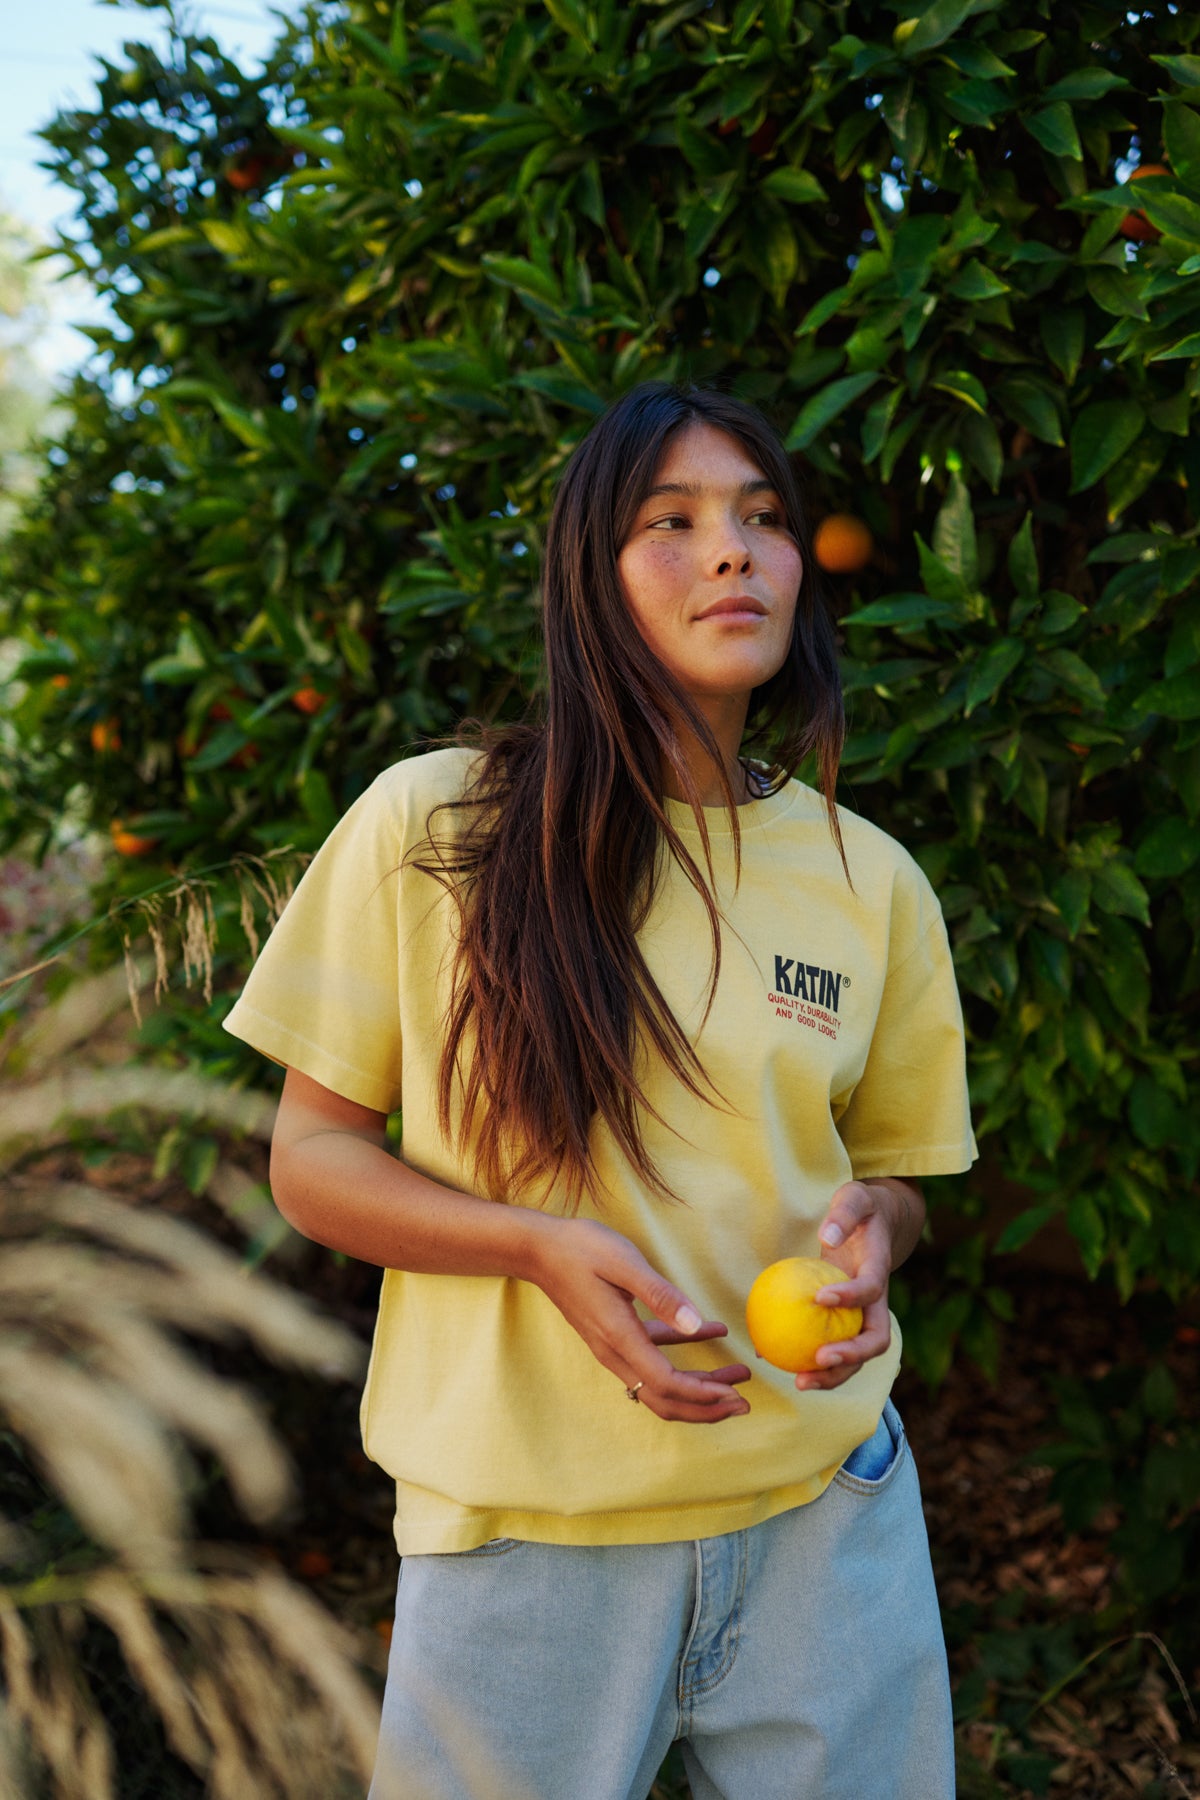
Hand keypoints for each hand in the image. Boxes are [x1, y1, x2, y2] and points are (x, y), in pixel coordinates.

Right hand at [527, 1217, 750, 1422]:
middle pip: (664, 1400)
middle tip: (743, 1403)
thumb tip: (697, 1325)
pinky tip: (711, 1333)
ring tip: (736, 1376)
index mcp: (619, 1337)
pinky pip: (653, 1357)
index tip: (736, 1394)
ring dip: (698, 1386)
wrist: (539, 1250)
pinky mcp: (615, 1335)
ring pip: (659, 1384)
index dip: (703, 1395)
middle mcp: (615, 1352)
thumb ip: (661, 1295)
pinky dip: (684, 1355)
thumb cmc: (581, 1250)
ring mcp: (613, 1347)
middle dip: (706, 1407)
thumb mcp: (624, 1263)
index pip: (666, 1384)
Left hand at [792, 1178, 921, 1392]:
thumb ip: (843, 1215)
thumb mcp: (855, 1198)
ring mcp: (865, 1314)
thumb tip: (826, 1237)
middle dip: (851, 1357)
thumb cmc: (861, 1209)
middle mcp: (878, 1300)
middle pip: (875, 1339)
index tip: (820, 1299)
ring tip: (801, 1383)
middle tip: (817, 1361)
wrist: (877, 1222)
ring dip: (834, 1374)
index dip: (851, 1297)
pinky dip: (810, 1359)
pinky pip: (833, 1345)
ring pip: (857, 1355)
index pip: (870, 1289)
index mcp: (879, 1268)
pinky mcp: (847, 1321)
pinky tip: (774, 1359)